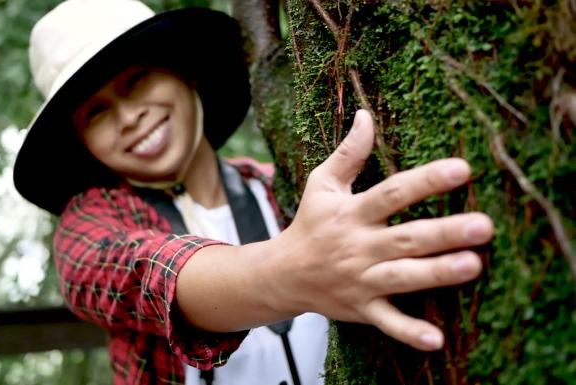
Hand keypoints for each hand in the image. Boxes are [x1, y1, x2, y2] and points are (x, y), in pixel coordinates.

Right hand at [271, 109, 493, 350]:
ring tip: (472, 265)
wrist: (283, 273)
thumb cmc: (310, 223)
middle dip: (444, 232)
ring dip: (436, 274)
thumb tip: (365, 115)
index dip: (426, 181)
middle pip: (406, 238)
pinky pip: (386, 321)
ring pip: (402, 278)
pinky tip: (436, 339)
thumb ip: (348, 153)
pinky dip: (408, 332)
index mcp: (351, 214)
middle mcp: (358, 247)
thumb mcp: (321, 184)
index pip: (392, 193)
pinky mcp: (362, 308)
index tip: (461, 169)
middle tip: (483, 225)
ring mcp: (360, 280)